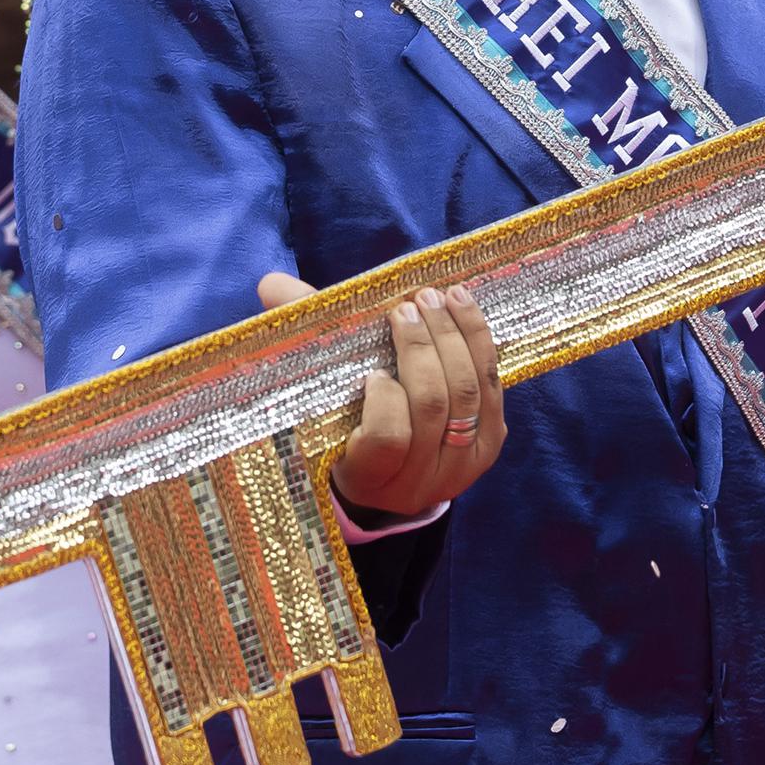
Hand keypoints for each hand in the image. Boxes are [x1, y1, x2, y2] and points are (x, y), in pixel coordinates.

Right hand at [261, 272, 505, 519]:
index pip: (387, 440)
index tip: (372, 371)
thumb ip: (301, 343)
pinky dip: (478, 339)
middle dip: (422, 348)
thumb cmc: (346, 428)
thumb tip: (271, 284)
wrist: (394, 476)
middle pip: (431, 407)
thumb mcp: (320, 401)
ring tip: (434, 297)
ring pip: (467, 393)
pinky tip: (462, 305)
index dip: (385, 401)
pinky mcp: (493, 442)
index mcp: (369, 477)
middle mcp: (420, 481)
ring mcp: (463, 465)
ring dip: (453, 336)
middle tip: (407, 306)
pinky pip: (493, 384)